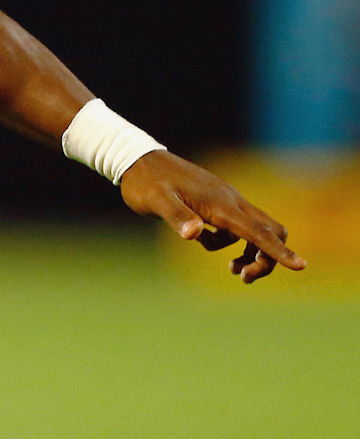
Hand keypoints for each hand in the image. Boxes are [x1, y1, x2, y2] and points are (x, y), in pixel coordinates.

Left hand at [119, 150, 307, 283]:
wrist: (138, 161)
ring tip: (233, 271)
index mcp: (219, 204)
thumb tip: (195, 234)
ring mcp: (226, 200)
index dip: (278, 251)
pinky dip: (231, 242)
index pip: (256, 231)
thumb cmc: (145, 184)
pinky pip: (237, 227)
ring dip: (252, 253)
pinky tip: (206, 242)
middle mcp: (230, 200)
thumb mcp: (156, 202)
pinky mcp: (217, 202)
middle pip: (268, 231)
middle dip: (267, 257)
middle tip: (243, 277)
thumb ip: (177, 216)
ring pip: (256, 230)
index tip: (300, 266)